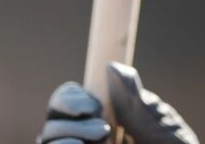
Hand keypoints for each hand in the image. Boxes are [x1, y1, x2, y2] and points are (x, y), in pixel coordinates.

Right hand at [37, 63, 198, 143]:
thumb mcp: (157, 124)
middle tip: (103, 127)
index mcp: (104, 118)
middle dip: (69, 118)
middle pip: (53, 121)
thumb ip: (134, 99)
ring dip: (64, 136)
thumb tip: (112, 67)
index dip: (70, 98)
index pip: (69, 101)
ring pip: (46, 139)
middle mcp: (86, 138)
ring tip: (96, 140)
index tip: (92, 104)